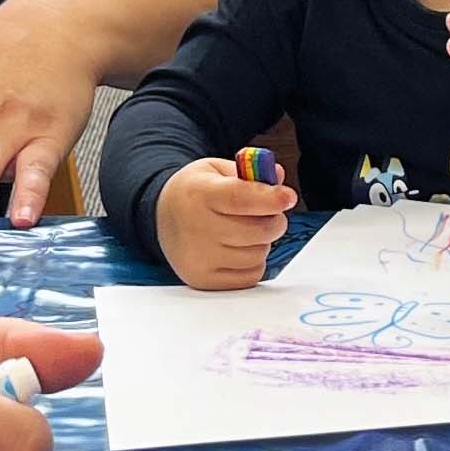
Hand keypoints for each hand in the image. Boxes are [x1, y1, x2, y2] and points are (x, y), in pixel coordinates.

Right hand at [158, 156, 290, 289]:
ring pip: (258, 254)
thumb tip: (277, 177)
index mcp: (198, 193)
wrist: (160, 217)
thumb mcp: (217, 170)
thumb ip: (250, 173)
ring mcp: (198, 258)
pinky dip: (253, 262)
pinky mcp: (203, 280)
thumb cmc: (194, 192)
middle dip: (274, 220)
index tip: (288, 197)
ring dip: (262, 242)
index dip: (270, 199)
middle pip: (257, 231)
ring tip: (245, 231)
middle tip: (269, 213)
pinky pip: (251, 275)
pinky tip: (237, 249)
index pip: (240, 198)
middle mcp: (195, 228)